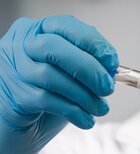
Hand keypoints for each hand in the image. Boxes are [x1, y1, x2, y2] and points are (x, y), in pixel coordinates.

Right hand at [0, 15, 117, 153]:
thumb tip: (111, 71)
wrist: (24, 126)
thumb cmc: (49, 96)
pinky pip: (47, 101)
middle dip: (89, 69)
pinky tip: (85, 119)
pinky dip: (73, 111)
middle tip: (108, 88)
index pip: (65, 26)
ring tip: (100, 109)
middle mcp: (20, 46)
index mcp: (37, 32)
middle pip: (56, 48)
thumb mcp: (70, 75)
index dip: (93, 43)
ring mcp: (12, 70)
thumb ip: (87, 67)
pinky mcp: (13, 95)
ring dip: (84, 95)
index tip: (112, 62)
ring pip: (52, 77)